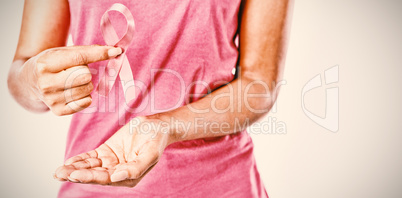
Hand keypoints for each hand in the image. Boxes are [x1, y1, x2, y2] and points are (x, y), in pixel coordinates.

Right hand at [19, 45, 121, 115]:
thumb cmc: (51, 64)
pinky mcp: (58, 111)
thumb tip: (114, 51)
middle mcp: (46, 82)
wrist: (29, 82)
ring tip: (74, 81)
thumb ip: (86, 51)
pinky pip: (86, 103)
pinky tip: (75, 92)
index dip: (100, 54)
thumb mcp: (61, 52)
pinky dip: (86, 96)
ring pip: (87, 89)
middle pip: (85, 75)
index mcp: (46, 63)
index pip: (79, 58)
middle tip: (77, 71)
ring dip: (87, 84)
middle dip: (87, 72)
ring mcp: (51, 99)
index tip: (115, 51)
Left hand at [54, 116, 174, 186]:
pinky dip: (80, 160)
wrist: (156, 125)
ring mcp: (111, 162)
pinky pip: (91, 157)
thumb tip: (116, 178)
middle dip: (77, 175)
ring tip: (58, 171)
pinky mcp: (106, 151)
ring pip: (90, 167)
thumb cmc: (156, 139)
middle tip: (61, 174)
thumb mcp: (150, 154)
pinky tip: (68, 162)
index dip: (89, 177)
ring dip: (74, 169)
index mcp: (129, 176)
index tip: (75, 174)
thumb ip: (135, 168)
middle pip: (94, 174)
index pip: (106, 178)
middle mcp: (117, 172)